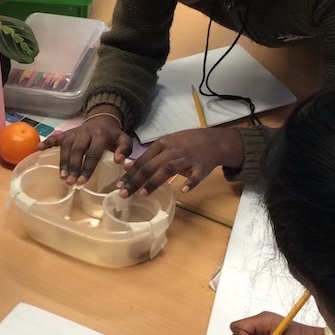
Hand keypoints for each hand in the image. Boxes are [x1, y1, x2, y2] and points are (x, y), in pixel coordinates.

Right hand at [41, 110, 130, 184]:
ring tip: (61, 176)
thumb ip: (124, 149)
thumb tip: (119, 161)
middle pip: (77, 150)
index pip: (92, 153)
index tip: (82, 182)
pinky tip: (39, 148)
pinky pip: (55, 137)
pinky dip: (47, 141)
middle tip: (69, 182)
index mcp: (100, 135)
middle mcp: (85, 133)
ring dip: (62, 161)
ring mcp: (74, 132)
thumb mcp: (124, 140)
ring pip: (66, 146)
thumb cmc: (112, 136)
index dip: (87, 168)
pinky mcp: (66, 133)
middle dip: (73, 167)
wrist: (102, 120)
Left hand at [118, 127, 242, 196]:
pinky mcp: (202, 166)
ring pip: (169, 169)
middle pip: (152, 166)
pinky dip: (190, 182)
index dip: (130, 173)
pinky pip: (196, 175)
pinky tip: (183, 190)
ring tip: (143, 193)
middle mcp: (173, 150)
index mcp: (163, 144)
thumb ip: (148, 156)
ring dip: (155, 182)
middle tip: (124, 193)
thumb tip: (127, 166)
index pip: (143, 160)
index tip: (119, 185)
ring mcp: (188, 158)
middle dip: (136, 180)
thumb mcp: (166, 144)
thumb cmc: (187, 143)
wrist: (214, 140)